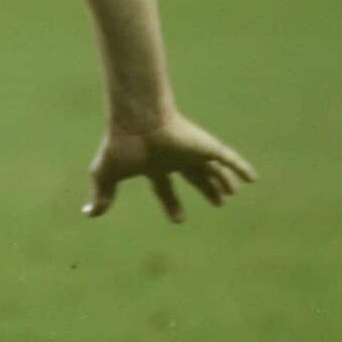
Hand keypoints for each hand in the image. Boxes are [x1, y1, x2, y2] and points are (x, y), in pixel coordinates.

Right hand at [82, 112, 256, 222]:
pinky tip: (252, 178)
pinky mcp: (206, 146)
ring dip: (223, 181)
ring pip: (212, 169)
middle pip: (194, 176)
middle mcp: (175, 158)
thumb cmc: (122, 146)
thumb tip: (88, 214)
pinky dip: (241, 168)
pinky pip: (229, 158)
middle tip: (219, 203)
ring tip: (233, 193)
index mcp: (154, 165)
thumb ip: (102, 195)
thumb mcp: (107, 175)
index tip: (179, 219)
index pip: (164, 187)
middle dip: (206, 189)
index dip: (171, 203)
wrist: (138, 122)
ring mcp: (192, 152)